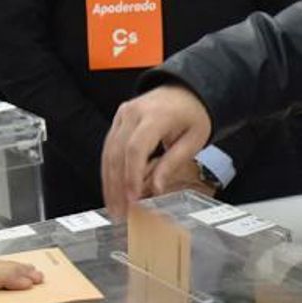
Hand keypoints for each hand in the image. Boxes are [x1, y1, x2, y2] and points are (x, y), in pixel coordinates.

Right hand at [100, 85, 212, 216]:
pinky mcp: (119, 119)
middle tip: (120, 212)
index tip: (132, 199)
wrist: (186, 91)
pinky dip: (109, 170)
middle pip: (117, 153)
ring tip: (114, 207)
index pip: (136, 148)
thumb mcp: (193, 140)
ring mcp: (123, 114)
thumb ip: (172, 164)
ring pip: (108, 152)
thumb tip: (155, 189)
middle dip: (117, 186)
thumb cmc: (193, 114)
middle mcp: (134, 112)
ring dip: (109, 182)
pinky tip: (112, 189)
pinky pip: (109, 147)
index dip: (131, 176)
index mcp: (156, 115)